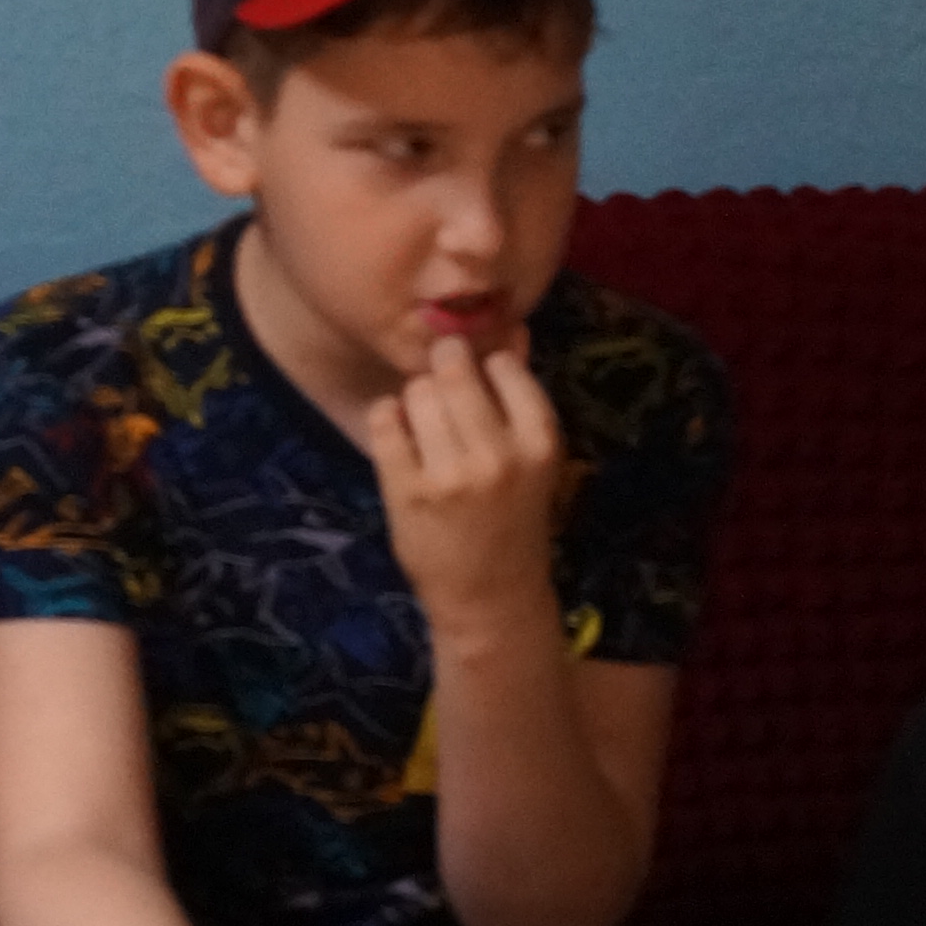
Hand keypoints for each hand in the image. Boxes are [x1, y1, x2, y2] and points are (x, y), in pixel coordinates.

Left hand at [359, 336, 569, 648]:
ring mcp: (451, 475)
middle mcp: (498, 455)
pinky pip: (385, 420)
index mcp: (540, 442)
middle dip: (442, 366)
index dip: (485, 366)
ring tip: (425, 424)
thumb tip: (512, 328)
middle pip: (453, 370)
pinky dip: (387, 417)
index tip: (480, 386)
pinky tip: (400, 434)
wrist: (491, 597)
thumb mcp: (532, 460)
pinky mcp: (408, 491)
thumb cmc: (513, 520)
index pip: (504, 365)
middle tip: (440, 383)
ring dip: (415, 398)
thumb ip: (520, 396)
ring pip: (417, 392)